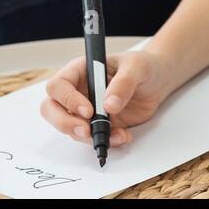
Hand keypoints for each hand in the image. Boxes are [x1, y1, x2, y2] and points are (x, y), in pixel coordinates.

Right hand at [41, 50, 177, 147]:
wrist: (157, 81)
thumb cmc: (143, 66)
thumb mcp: (137, 67)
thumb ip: (124, 83)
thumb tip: (109, 105)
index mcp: (81, 71)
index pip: (58, 86)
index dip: (67, 100)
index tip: (88, 110)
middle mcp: (78, 91)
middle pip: (51, 109)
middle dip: (65, 123)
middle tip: (86, 131)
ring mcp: (85, 110)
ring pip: (70, 128)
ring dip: (89, 136)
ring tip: (117, 134)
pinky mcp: (97, 125)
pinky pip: (91, 138)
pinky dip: (105, 141)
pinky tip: (123, 136)